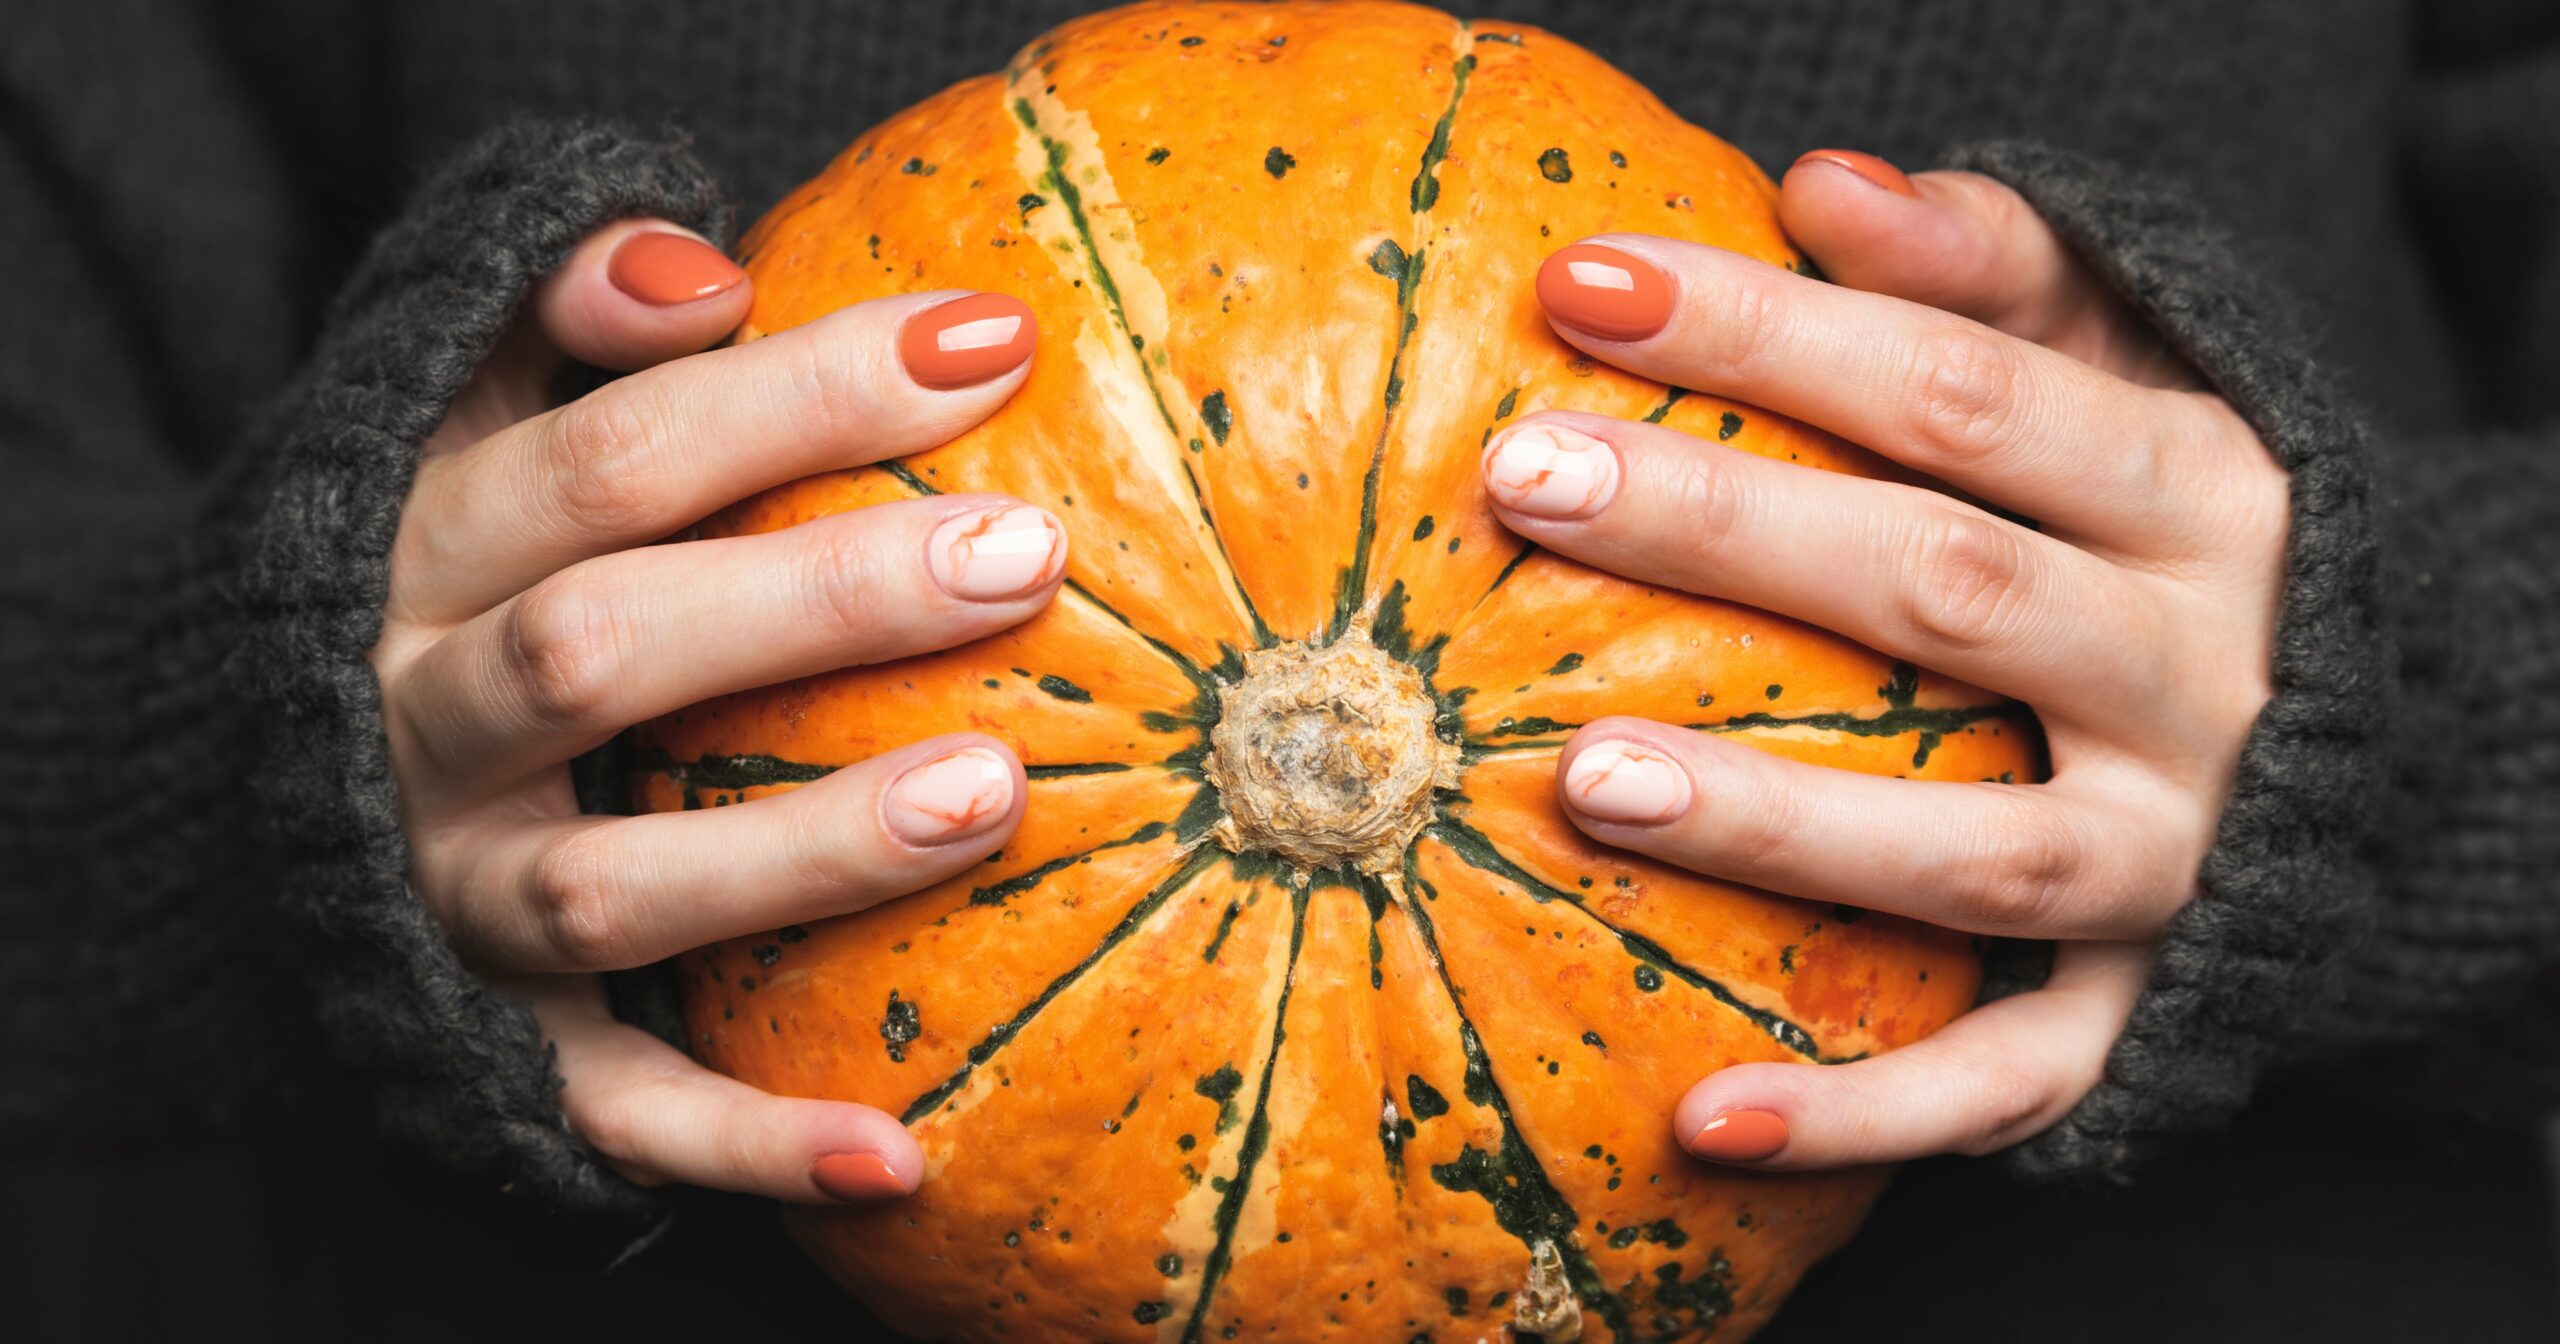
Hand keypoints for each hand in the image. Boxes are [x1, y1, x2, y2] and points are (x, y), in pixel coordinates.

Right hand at [371, 219, 1060, 1201]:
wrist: (230, 781)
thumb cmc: (438, 563)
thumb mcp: (452, 411)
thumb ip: (559, 315)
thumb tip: (705, 269)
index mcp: (417, 551)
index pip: (614, 453)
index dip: (797, 390)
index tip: (994, 341)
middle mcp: (413, 723)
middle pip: (606, 653)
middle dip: (815, 600)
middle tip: (1022, 553)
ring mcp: (445, 892)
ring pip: (612, 887)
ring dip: (801, 848)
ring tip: (999, 790)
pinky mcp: (484, 1035)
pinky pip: (606, 1106)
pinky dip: (740, 1144)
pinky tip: (898, 1152)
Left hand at [1486, 150, 2285, 1167]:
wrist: (2407, 742)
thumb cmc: (2176, 525)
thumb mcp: (2132, 368)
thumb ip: (1997, 269)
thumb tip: (1821, 181)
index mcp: (2195, 486)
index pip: (1963, 391)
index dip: (1770, 329)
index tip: (1572, 285)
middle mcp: (2205, 672)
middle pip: (1947, 588)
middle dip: (1729, 527)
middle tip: (1525, 479)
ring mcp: (2185, 854)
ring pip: (1979, 853)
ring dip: (1785, 823)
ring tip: (1583, 779)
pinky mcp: (2155, 1003)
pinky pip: (2017, 1079)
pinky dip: (1873, 1117)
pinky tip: (1701, 1123)